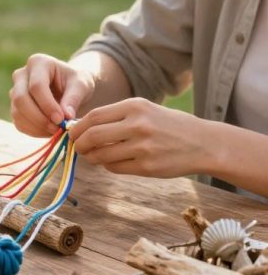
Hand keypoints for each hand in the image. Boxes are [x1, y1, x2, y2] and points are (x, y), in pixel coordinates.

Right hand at [10, 53, 95, 137]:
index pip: (36, 86)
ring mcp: (15, 91)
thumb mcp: (82, 85)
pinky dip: (33, 131)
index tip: (62, 119)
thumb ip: (74, 98)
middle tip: (58, 128)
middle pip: (21, 99)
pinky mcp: (15, 107)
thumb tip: (66, 117)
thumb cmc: (76, 82)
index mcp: (38, 62)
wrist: (69, 88)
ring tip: (56, 130)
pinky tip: (49, 131)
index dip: (47, 105)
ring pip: (17, 112)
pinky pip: (18, 122)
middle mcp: (21, 74)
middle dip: (39, 118)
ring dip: (37, 126)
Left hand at [68, 98, 211, 177]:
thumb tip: (84, 126)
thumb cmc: (170, 125)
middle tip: (77, 147)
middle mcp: (138, 125)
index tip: (72, 132)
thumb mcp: (146, 110)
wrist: (203, 143)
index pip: (94, 116)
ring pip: (102, 155)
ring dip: (91, 157)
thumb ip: (117, 116)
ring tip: (92, 156)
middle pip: (93, 136)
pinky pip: (116, 168)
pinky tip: (110, 162)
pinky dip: (108, 165)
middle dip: (79, 143)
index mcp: (135, 106)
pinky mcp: (147, 167)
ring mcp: (143, 147)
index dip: (78, 127)